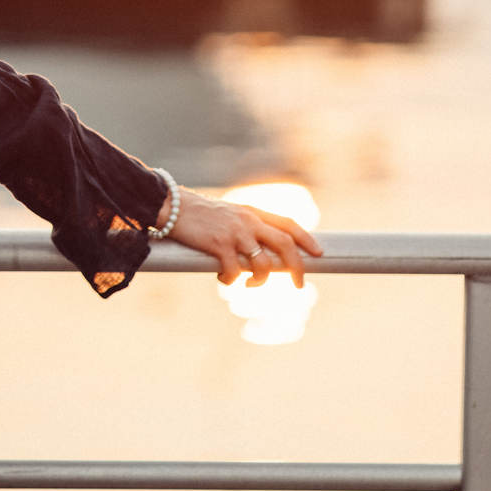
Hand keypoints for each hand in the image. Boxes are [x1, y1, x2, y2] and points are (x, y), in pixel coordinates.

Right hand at [166, 187, 323, 287]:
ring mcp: (234, 232)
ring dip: (260, 280)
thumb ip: (246, 227)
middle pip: (285, 244)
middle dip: (297, 267)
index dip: (306, 239)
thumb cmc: (199, 214)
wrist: (171, 206)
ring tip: (251, 284)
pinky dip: (231, 281)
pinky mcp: (218, 245)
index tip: (319, 252)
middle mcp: (248, 220)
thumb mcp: (229, 214)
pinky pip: (234, 271)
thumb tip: (258, 252)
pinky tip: (223, 279)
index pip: (288, 224)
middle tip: (299, 285)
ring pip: (262, 263)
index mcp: (253, 212)